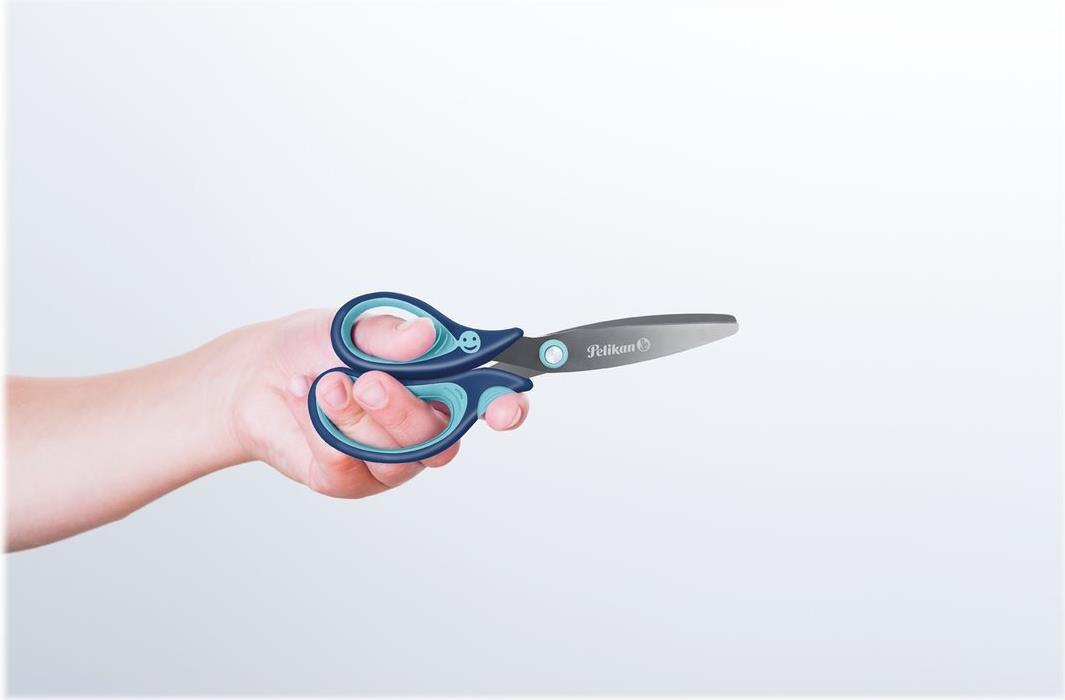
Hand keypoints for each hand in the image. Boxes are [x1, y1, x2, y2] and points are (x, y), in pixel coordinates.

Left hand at [227, 309, 529, 497]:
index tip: (504, 410)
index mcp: (440, 385)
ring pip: (393, 456)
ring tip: (324, 384)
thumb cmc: (316, 348)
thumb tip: (424, 335)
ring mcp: (389, 460)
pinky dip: (319, 426)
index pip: (488, 403)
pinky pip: (346, 464)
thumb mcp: (352, 327)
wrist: (257, 376)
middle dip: (402, 409)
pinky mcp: (350, 481)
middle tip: (367, 381)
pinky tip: (305, 399)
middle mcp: (423, 428)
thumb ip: (390, 335)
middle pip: (439, 437)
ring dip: (353, 417)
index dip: (504, 409)